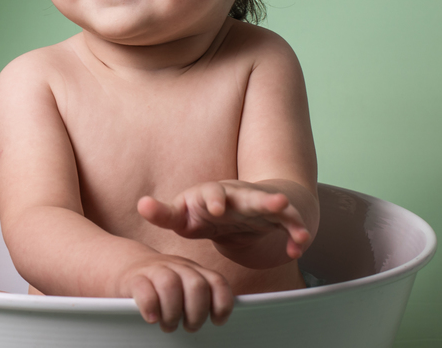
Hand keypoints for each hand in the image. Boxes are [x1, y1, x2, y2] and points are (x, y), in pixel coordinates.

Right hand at [117, 253, 232, 332]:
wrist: (125, 265)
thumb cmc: (160, 287)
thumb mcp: (183, 287)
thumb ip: (199, 299)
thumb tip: (217, 326)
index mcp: (193, 270)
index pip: (217, 282)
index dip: (222, 304)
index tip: (216, 322)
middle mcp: (177, 267)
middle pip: (196, 285)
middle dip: (196, 313)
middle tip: (189, 327)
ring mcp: (154, 269)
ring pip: (170, 284)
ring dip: (173, 312)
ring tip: (169, 325)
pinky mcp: (133, 277)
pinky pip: (144, 289)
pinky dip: (150, 307)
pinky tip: (152, 319)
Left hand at [137, 180, 311, 259]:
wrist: (229, 212)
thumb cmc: (200, 214)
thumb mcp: (182, 217)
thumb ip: (163, 214)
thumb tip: (142, 205)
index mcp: (211, 195)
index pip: (212, 192)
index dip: (213, 199)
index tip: (216, 208)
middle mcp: (237, 196)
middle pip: (250, 195)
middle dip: (263, 198)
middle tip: (278, 201)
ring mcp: (257, 205)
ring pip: (274, 206)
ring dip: (287, 214)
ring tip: (299, 227)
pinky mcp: (273, 218)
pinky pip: (287, 225)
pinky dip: (294, 235)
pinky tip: (297, 250)